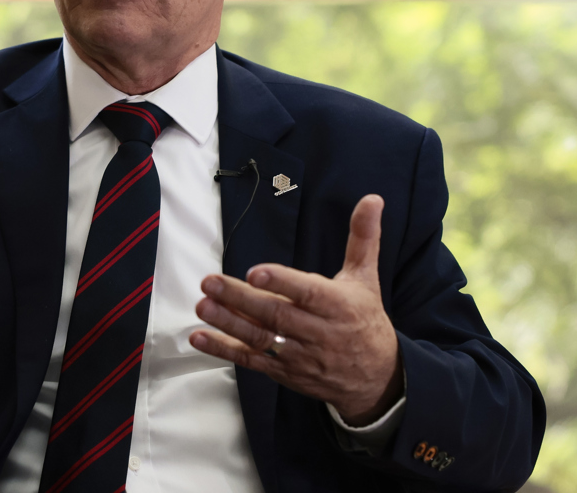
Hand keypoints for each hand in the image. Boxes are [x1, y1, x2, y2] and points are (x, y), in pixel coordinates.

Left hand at [190, 194, 402, 425]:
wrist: (376, 378)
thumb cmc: (365, 319)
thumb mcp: (366, 278)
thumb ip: (363, 237)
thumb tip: (372, 199)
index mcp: (338, 306)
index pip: (308, 293)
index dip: (281, 282)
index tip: (254, 272)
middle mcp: (318, 332)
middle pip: (276, 315)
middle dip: (240, 299)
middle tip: (210, 282)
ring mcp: (299, 355)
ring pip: (261, 339)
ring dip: (228, 323)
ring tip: (203, 305)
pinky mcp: (284, 372)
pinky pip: (252, 361)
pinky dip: (224, 350)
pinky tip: (200, 337)